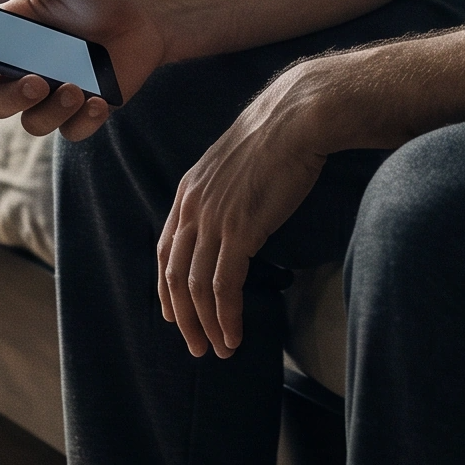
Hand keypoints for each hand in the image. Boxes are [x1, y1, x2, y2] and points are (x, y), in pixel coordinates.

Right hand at [0, 0, 167, 142]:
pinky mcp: (85, 109)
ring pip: (32, 123)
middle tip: (37, 80)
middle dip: (11, 98)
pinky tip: (99, 101)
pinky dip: (82, 122)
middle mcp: (27, 70)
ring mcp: (56, 93)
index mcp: (11, 38)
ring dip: (50, 111)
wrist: (147, 12)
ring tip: (77, 88)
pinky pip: (71, 132)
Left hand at [157, 59, 340, 360]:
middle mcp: (192, 207)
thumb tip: (234, 215)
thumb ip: (224, 192)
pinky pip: (224, 285)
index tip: (174, 315)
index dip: (166, 288)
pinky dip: (226, 316)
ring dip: (206, 324)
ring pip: (197, 287)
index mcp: (188, 191)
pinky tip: (235, 334)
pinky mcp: (240, 230)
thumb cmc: (279, 135)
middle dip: (183, 318)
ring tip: (220, 349)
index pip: (165, 250)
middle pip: (175, 276)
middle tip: (196, 346)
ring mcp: (214, 219)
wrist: (298, 116)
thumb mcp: (236, 164)